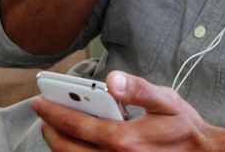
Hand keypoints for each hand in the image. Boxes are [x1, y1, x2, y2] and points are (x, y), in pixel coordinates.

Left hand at [33, 71, 218, 150]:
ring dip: (59, 146)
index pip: (76, 124)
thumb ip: (138, 88)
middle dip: (50, 129)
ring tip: (54, 129)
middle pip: (67, 148)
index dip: (53, 111)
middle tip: (43, 115)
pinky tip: (77, 144)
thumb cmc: (184, 129)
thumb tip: (113, 79)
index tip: (40, 101)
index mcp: (123, 139)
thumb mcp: (167, 101)